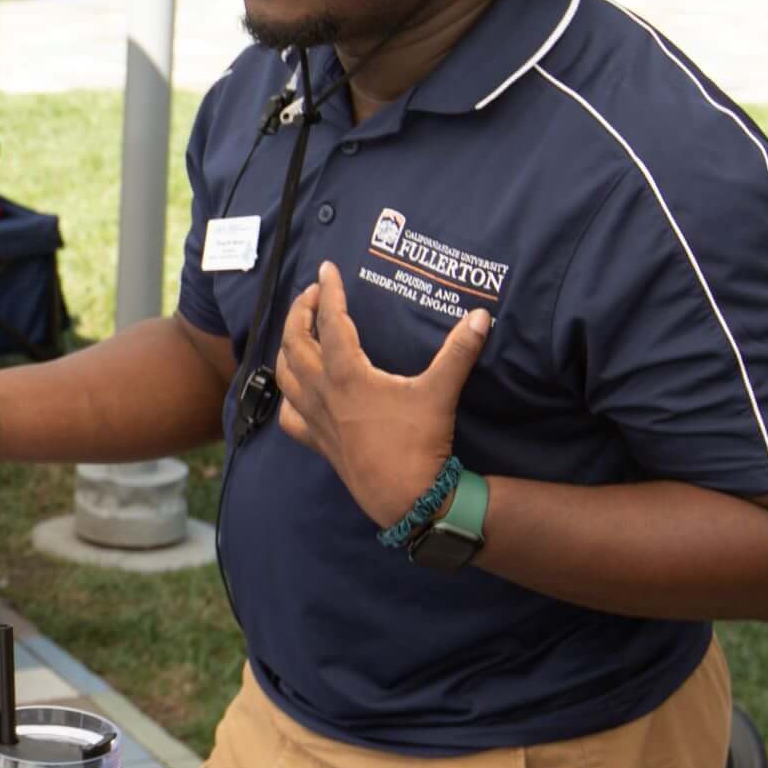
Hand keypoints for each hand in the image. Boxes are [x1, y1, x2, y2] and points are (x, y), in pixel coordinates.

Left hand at [274, 262, 488, 528]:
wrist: (406, 497)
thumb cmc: (420, 443)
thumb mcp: (440, 392)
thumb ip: (459, 351)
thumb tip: (482, 316)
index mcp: (348, 374)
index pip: (331, 321)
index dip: (328, 291)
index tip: (326, 269)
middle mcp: (324, 392)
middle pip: (295, 343)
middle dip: (299, 313)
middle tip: (311, 295)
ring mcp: (316, 418)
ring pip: (285, 375)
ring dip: (287, 348)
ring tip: (298, 333)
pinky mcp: (318, 442)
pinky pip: (290, 416)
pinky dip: (288, 397)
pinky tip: (296, 392)